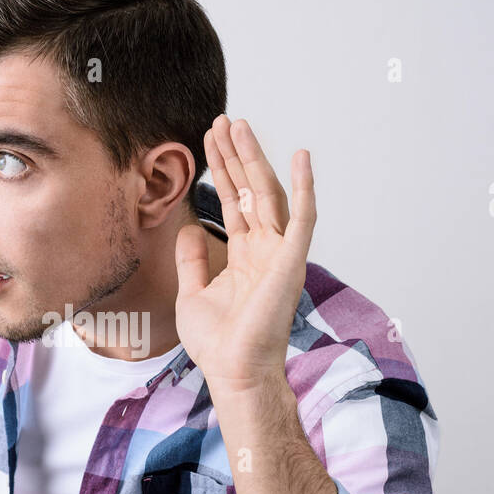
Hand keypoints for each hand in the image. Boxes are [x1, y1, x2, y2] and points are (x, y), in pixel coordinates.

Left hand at [174, 114, 317, 398]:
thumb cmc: (217, 344)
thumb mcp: (192, 293)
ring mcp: (280, 253)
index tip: (208, 141)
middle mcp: (265, 250)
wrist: (233, 372)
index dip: (222, 171)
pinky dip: (304, 186)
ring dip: (255, 159)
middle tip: (223, 121)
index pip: (233, 203)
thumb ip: (193, 259)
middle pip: (249, 190)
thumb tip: (189, 229)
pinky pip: (303, 217)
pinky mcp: (291, 261)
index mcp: (244, 257)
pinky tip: (300, 156)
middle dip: (236, 155)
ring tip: (239, 126)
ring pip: (269, 194)